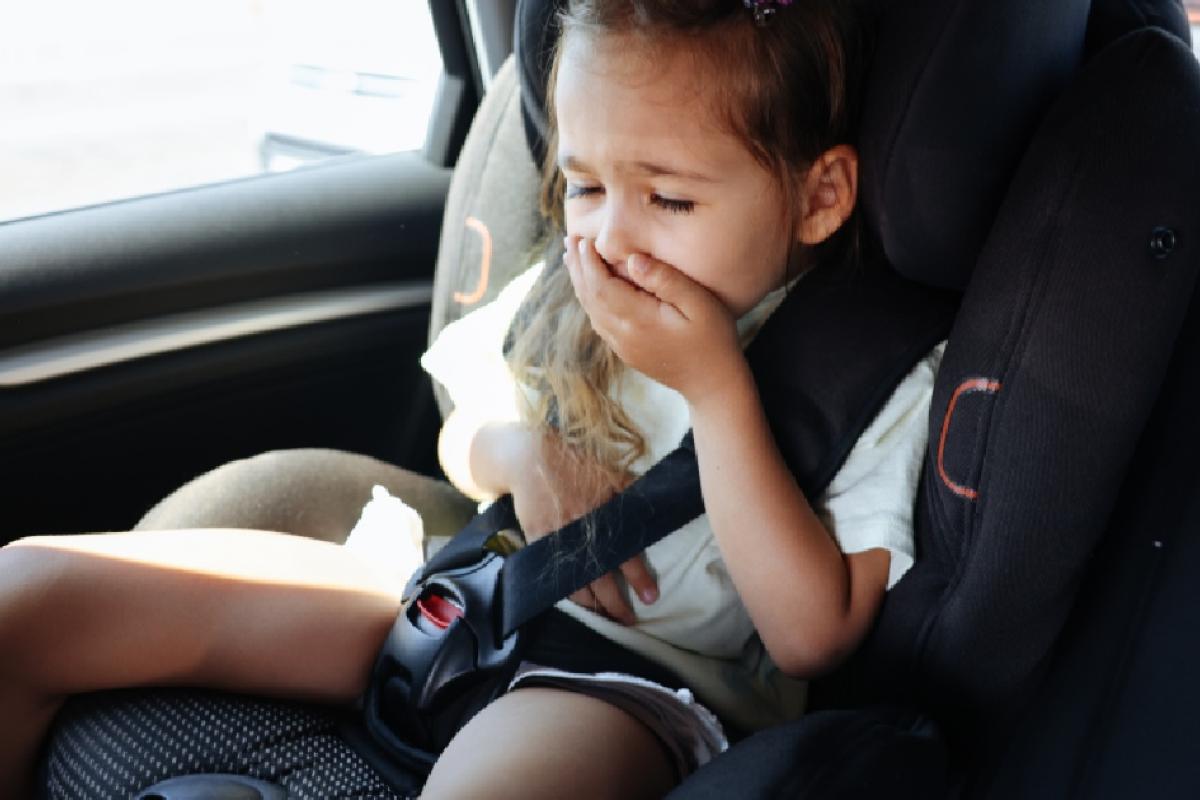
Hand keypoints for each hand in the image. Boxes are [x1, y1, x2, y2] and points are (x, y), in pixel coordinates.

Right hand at [506, 427, 657, 624]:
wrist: (531, 459)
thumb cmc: (574, 463)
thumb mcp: (610, 472)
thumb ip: (631, 491)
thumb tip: (654, 507)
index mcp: (603, 515)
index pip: (627, 554)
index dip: (640, 578)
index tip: (652, 597)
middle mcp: (582, 533)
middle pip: (602, 579)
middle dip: (617, 604)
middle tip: (629, 621)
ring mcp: (558, 541)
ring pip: (576, 584)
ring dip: (593, 605)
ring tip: (606, 618)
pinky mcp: (538, 543)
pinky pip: (554, 575)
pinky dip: (565, 591)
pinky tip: (577, 602)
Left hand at [564, 236, 746, 405]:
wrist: (712, 383)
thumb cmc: (713, 338)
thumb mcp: (698, 303)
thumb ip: (665, 279)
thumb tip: (633, 259)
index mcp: (638, 319)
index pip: (601, 286)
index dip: (589, 262)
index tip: (583, 239)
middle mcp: (623, 335)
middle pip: (590, 296)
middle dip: (578, 267)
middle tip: (570, 240)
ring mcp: (622, 346)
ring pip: (592, 310)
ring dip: (580, 282)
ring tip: (573, 258)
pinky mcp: (626, 351)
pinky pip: (600, 322)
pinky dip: (590, 300)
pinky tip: (590, 287)